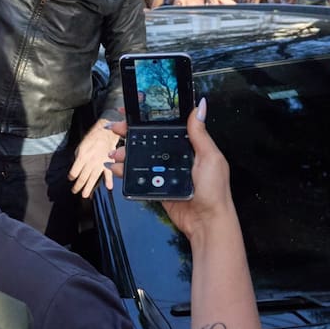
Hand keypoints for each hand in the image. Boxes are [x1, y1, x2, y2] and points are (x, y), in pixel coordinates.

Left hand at [68, 119, 121, 197]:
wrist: (106, 132)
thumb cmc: (93, 138)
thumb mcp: (81, 146)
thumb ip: (78, 157)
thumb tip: (76, 166)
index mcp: (82, 156)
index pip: (75, 171)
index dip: (72, 176)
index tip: (71, 180)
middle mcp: (91, 161)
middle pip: (83, 177)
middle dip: (78, 186)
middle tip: (75, 191)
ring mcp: (100, 163)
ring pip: (93, 178)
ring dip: (89, 187)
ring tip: (85, 195)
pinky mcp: (109, 163)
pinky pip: (109, 173)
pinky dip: (109, 181)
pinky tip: (108, 187)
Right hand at [106, 99, 233, 239]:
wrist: (206, 222)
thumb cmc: (214, 190)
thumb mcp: (210, 157)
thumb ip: (200, 134)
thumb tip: (200, 106)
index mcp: (190, 145)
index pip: (166, 125)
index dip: (149, 117)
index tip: (133, 109)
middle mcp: (175, 155)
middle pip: (148, 139)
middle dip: (130, 133)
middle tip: (116, 129)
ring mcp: (165, 171)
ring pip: (140, 156)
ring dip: (124, 152)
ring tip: (115, 153)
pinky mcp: (157, 185)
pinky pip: (138, 175)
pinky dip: (125, 171)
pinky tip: (117, 168)